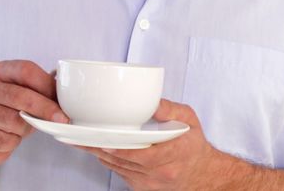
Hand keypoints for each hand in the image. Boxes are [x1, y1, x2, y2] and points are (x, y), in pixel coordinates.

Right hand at [0, 60, 63, 170]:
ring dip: (26, 129)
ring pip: (15, 120)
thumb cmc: (9, 112)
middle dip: (46, 109)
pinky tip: (7, 138)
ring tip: (22, 128)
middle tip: (62, 119)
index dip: (46, 84)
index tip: (62, 98)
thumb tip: (66, 88)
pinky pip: (5, 139)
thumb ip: (41, 88)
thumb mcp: (25, 95)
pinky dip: (13, 142)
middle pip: (21, 95)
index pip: (26, 70)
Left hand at [79, 99, 220, 189]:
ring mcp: (150, 183)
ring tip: (84, 142)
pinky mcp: (142, 188)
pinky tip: (101, 151)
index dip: (123, 150)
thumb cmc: (193, 144)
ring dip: (101, 155)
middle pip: (125, 162)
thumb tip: (152, 101)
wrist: (201, 173)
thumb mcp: (189, 120)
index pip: (144, 156)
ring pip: (119, 169)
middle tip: (82, 138)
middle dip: (102, 149)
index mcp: (174, 153)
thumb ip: (170, 110)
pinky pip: (121, 174)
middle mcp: (161, 172)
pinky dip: (110, 162)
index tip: (106, 143)